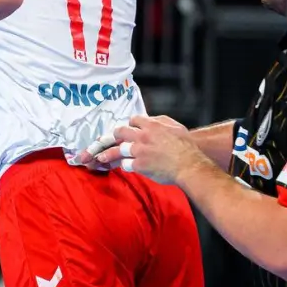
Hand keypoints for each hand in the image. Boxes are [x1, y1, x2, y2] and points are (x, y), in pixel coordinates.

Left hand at [87, 114, 201, 184]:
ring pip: (117, 149)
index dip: (128, 125)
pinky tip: (122, 167)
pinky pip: (126, 164)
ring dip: (106, 154)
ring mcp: (140, 150)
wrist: (189, 164)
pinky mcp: (140, 165)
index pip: (132, 120)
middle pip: (119, 132)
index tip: (125, 130)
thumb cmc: (186, 146)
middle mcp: (143, 136)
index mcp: (151, 124)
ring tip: (97, 158)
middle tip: (102, 142)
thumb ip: (160, 121)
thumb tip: (150, 120)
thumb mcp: (175, 126)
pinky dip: (124, 165)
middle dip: (111, 137)